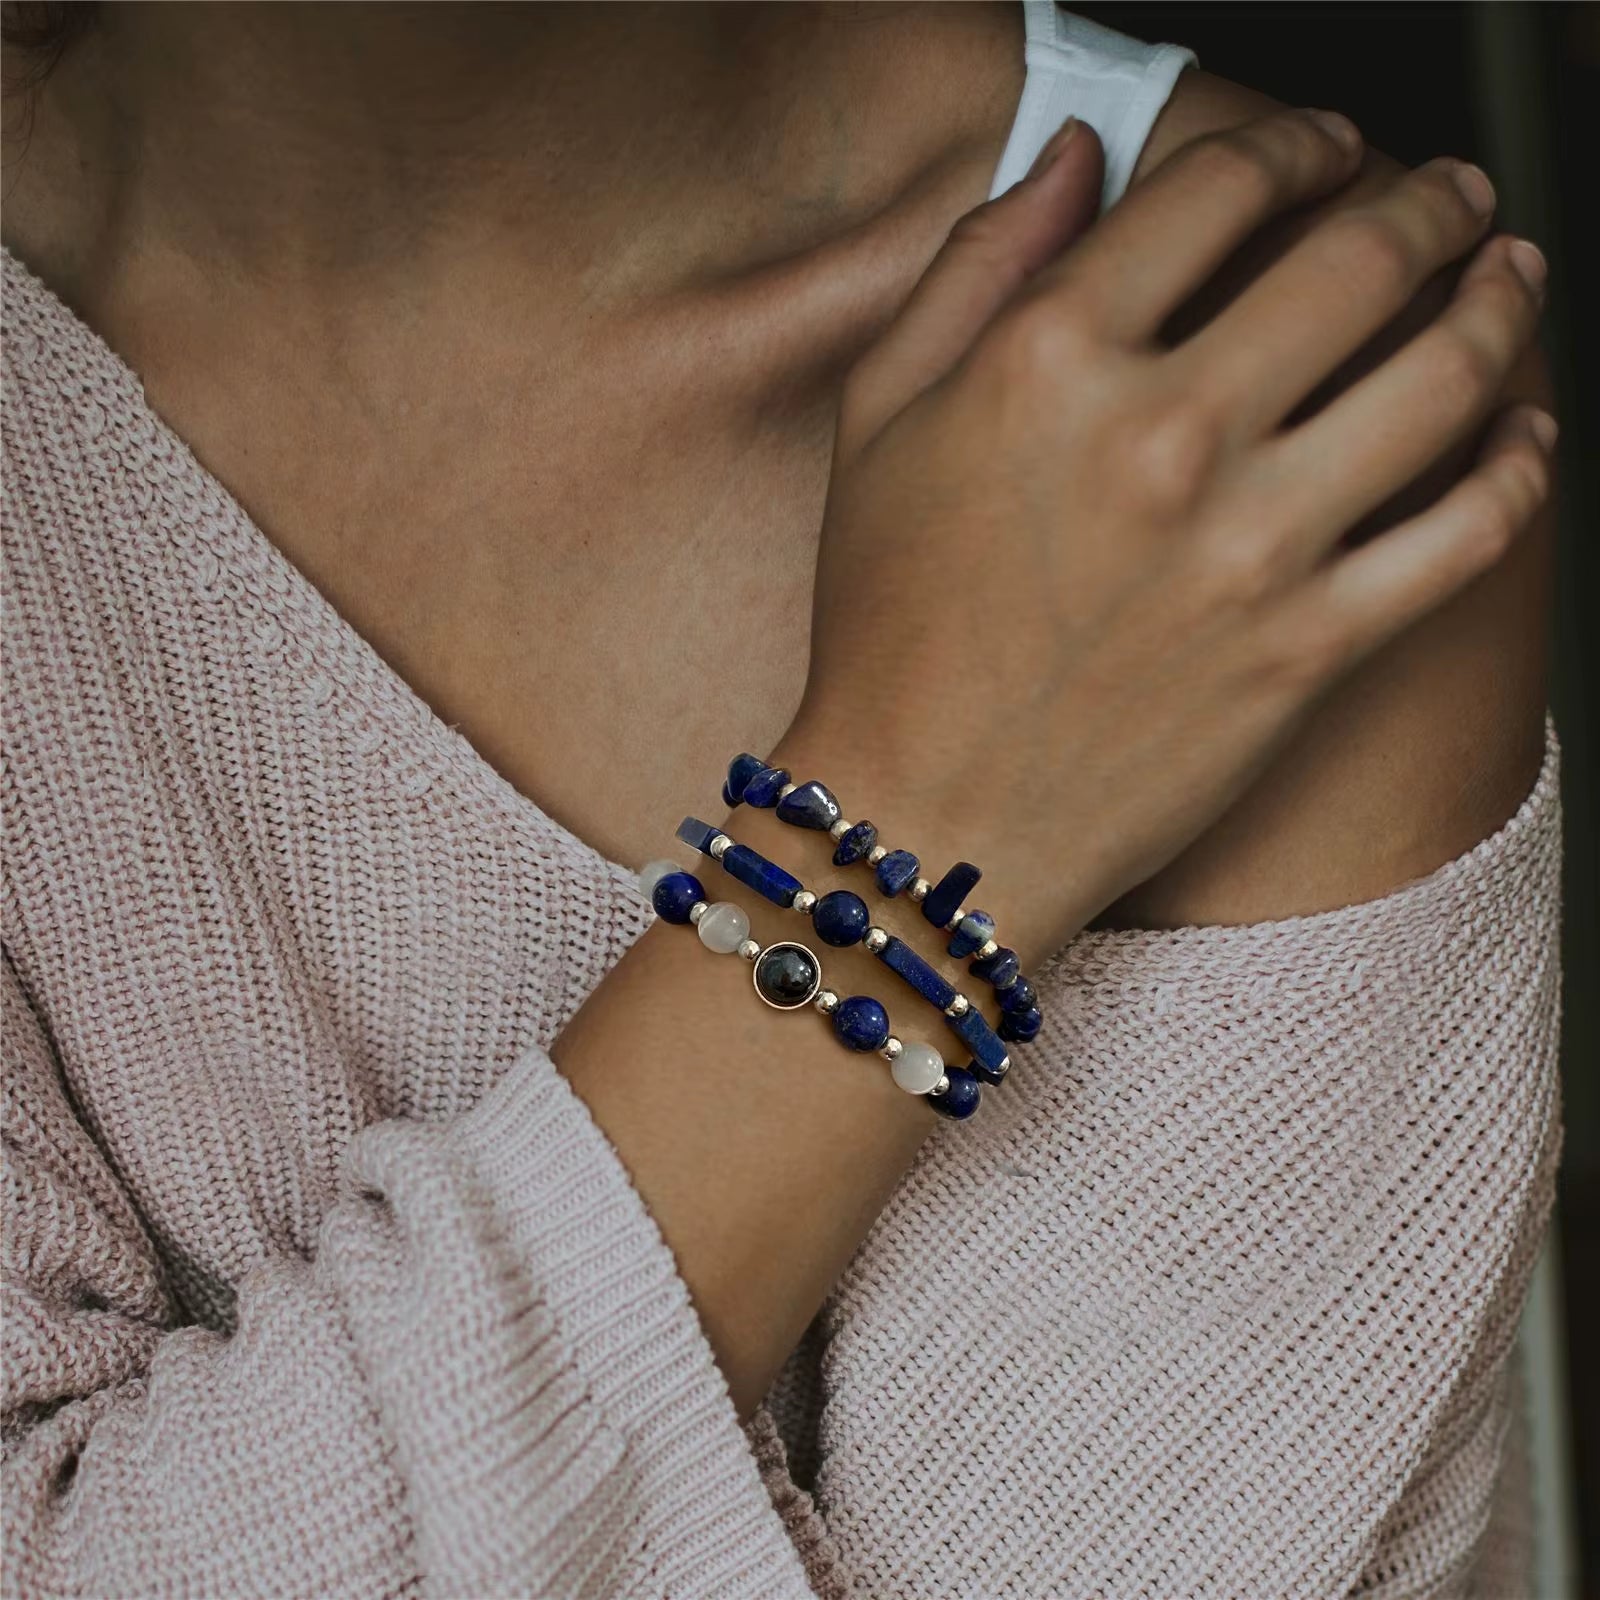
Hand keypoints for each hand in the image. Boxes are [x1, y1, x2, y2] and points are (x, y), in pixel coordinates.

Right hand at [783, 108, 1552, 966]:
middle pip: (1359, 257)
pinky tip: (1525, 432)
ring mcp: (1248, 549)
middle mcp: (1163, 437)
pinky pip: (1469, 533)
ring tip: (1510, 273)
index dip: (1294, 139)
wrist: (927, 821)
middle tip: (1450, 190)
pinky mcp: (1308, 651)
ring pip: (1444, 376)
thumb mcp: (879, 424)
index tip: (1323, 144)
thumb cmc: (888, 629)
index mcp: (1050, 361)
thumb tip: (1070, 155)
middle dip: (1429, 197)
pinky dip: (1521, 466)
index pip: (1221, 185)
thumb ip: (972, 270)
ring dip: (1501, 299)